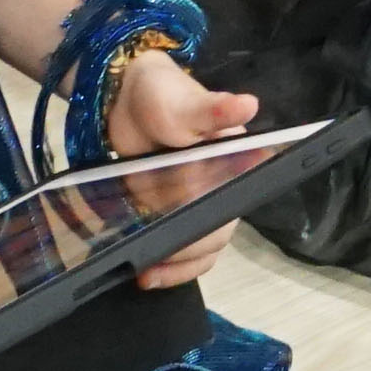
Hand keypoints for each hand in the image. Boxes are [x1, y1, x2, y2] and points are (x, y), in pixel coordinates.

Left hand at [99, 51, 265, 287]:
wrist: (123, 99)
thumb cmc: (163, 95)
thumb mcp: (184, 102)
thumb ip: (211, 109)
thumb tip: (247, 105)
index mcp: (236, 163)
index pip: (236, 207)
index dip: (212, 230)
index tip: (186, 239)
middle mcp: (221, 189)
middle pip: (214, 235)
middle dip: (185, 253)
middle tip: (152, 263)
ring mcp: (194, 205)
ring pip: (196, 249)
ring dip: (173, 267)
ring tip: (145, 275)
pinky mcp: (168, 215)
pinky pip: (174, 248)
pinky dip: (162, 264)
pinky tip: (141, 272)